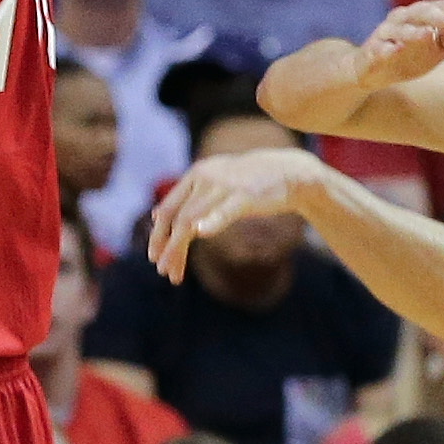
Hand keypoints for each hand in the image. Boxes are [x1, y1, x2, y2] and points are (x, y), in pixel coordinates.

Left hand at [150, 146, 319, 278]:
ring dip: (178, 248)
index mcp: (196, 175)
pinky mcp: (244, 196)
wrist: (288, 172)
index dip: (158, 234)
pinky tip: (199, 233)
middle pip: (176, 217)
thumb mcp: (212, 185)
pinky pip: (224, 211)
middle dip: (166, 246)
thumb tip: (155, 215)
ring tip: (173, 272)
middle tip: (162, 270)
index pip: (168, 208)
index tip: (154, 258)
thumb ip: (186, 199)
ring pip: (191, 220)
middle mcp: (204, 178)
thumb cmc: (249, 183)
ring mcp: (224, 186)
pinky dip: (211, 222)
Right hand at [346, 0, 443, 93]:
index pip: (442, 6)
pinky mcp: (371, 51)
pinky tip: (395, 50)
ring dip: (414, 31)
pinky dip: (386, 48)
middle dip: (440, 17)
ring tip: (429, 34)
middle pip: (422, 11)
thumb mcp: (435, 49)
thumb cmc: (409, 56)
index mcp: (420, 15)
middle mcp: (402, 18)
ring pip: (400, 28)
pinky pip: (378, 48)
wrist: (372, 72)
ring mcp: (385, 33)